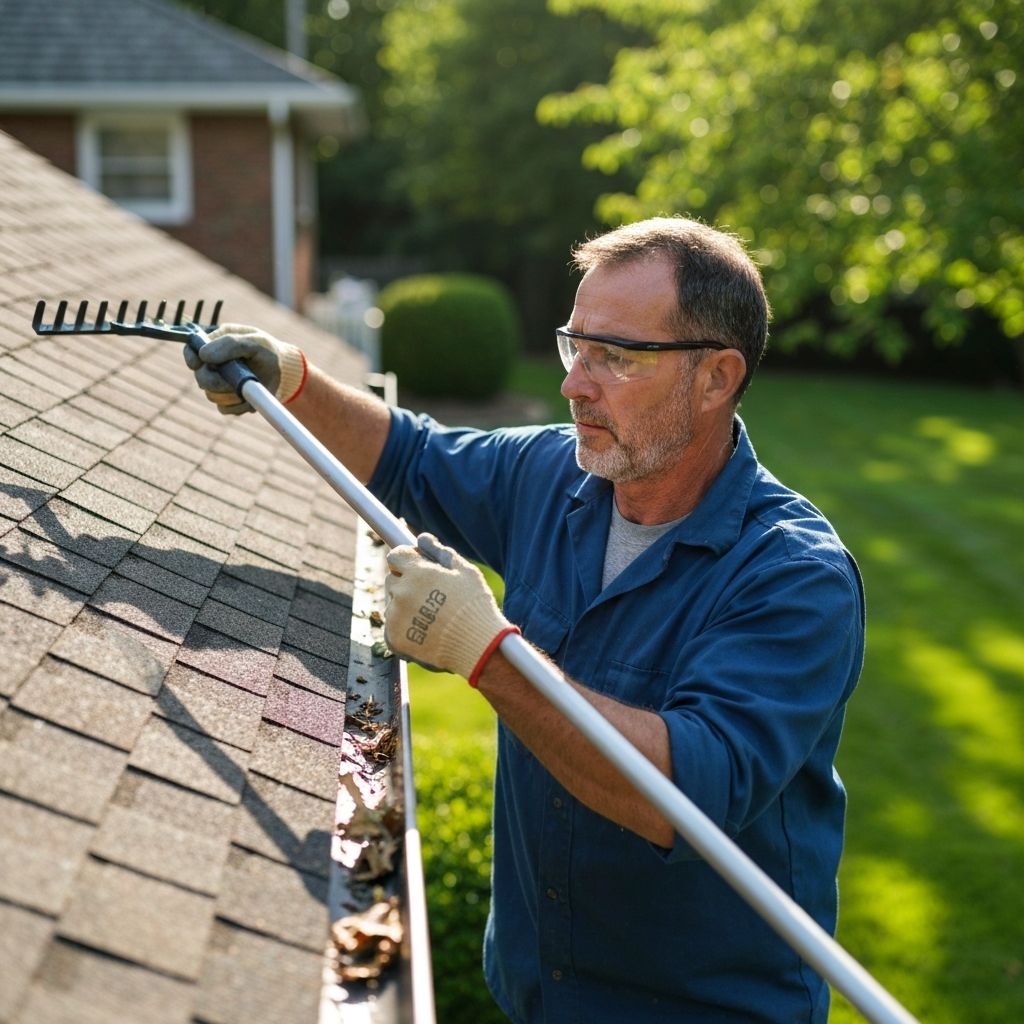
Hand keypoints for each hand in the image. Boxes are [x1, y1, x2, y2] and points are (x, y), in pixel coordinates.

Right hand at [183, 323, 306, 414]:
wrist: (284, 371)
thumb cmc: (268, 350)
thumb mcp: (255, 341)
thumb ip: (230, 344)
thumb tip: (203, 355)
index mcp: (215, 344)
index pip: (191, 352)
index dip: (192, 359)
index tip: (198, 364)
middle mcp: (213, 365)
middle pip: (200, 378)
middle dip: (216, 382)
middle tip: (233, 381)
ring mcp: (220, 384)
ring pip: (212, 396)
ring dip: (231, 394)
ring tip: (249, 385)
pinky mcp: (229, 401)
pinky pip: (225, 409)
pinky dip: (239, 405)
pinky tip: (250, 396)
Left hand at [385, 534, 518, 685]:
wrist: (478, 647)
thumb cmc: (475, 606)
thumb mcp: (464, 571)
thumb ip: (440, 552)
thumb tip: (422, 538)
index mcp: (417, 573)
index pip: (395, 556)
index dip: (407, 560)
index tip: (416, 567)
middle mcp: (401, 593)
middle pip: (392, 580)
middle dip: (406, 583)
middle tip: (430, 596)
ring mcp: (395, 617)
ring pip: (392, 604)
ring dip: (404, 606)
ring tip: (432, 617)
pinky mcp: (393, 639)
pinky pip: (392, 627)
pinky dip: (404, 628)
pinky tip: (426, 632)